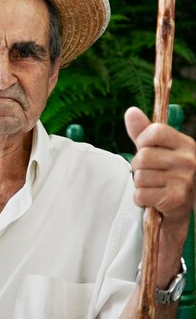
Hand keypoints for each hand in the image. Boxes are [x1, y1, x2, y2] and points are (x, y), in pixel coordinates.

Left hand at [124, 107, 195, 225]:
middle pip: (143, 157)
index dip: (142, 140)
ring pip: (140, 177)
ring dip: (140, 184)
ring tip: (153, 186)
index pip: (154, 132)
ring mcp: (184, 180)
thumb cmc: (165, 173)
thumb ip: (142, 131)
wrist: (179, 206)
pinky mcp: (175, 199)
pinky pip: (141, 194)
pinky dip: (141, 198)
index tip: (145, 148)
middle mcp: (188, 161)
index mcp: (185, 144)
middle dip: (138, 167)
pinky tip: (153, 198)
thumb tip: (131, 111)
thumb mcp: (156, 149)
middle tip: (149, 173)